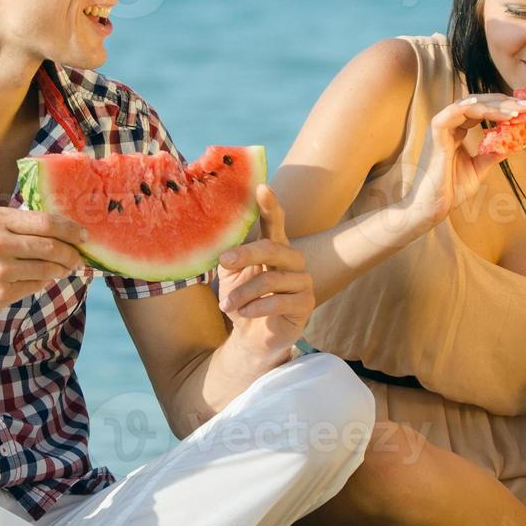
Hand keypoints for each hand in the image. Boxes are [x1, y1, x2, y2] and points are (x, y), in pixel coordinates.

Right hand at [0, 207, 85, 317]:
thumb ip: (17, 222)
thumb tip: (58, 227)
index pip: (46, 223)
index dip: (70, 229)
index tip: (83, 235)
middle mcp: (0, 243)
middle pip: (51, 247)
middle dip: (71, 253)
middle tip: (78, 256)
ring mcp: (1, 271)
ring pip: (47, 269)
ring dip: (61, 269)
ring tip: (64, 267)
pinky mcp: (2, 293)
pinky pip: (35, 285)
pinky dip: (43, 281)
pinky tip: (42, 277)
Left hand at [215, 186, 314, 360]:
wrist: (251, 338)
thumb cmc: (242, 301)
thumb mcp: (229, 277)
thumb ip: (228, 258)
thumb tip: (220, 246)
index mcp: (274, 248)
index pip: (275, 222)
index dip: (270, 205)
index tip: (262, 187)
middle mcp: (292, 261)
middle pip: (272, 247)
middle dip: (245, 254)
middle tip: (223, 262)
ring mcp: (303, 282)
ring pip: (271, 279)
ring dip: (243, 293)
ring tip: (227, 304)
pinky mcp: (305, 305)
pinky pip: (279, 302)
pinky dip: (256, 308)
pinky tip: (244, 314)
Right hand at [401, 93, 525, 229]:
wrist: (434, 206)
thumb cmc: (452, 188)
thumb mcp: (480, 168)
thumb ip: (494, 153)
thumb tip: (517, 142)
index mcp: (459, 131)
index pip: (484, 110)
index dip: (506, 108)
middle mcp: (451, 125)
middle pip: (479, 103)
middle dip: (505, 102)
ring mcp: (443, 128)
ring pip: (469, 105)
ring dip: (494, 106)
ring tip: (515, 112)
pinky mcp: (436, 135)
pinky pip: (451, 114)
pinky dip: (468, 108)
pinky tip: (486, 108)